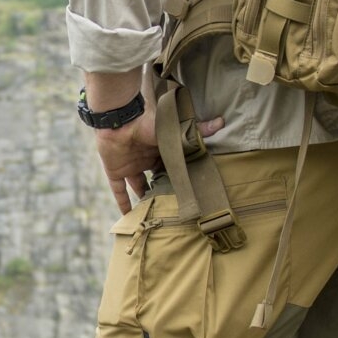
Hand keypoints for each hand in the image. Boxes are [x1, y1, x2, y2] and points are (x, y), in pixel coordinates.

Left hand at [96, 109, 222, 213]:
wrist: (121, 121)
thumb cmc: (149, 123)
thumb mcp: (176, 129)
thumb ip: (198, 129)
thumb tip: (222, 121)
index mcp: (160, 149)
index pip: (170, 166)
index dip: (177, 177)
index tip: (187, 192)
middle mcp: (145, 158)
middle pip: (154, 178)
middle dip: (161, 190)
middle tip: (172, 207)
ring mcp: (129, 165)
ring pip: (138, 186)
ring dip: (143, 198)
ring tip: (153, 215)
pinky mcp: (115, 170)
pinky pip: (118, 190)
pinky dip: (122, 202)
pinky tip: (127, 216)